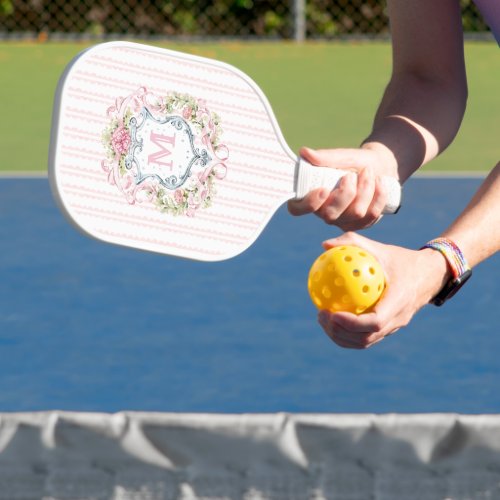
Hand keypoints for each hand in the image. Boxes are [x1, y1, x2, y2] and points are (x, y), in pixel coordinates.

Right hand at [288, 146, 397, 230]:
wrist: (379, 167)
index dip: (308, 204)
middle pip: (330, 215)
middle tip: (351, 174)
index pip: (297, 209)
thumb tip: (304, 152)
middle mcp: (324, 212)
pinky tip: (379, 182)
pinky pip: (371, 215)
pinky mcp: (361, 224)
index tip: (323, 189)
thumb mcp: (341, 156)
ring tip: (368, 172)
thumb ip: (324, 157)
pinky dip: (378, 195)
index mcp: (311, 196)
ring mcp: (343, 221)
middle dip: (346, 193)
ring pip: (355, 213)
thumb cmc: (353, 162)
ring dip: (365, 189)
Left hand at [316, 232, 449, 348]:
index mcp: (399, 301)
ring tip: (322, 319)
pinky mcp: (389, 329)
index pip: (375, 322)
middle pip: (366, 338)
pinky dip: (347, 333)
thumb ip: (353, 243)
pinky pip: (366, 337)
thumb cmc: (401, 259)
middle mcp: (398, 319)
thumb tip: (324, 245)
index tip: (332, 313)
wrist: (429, 275)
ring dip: (341, 336)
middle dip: (340, 332)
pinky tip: (332, 318)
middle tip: (321, 315)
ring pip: (365, 342)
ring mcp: (394, 327)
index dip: (352, 323)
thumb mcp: (380, 248)